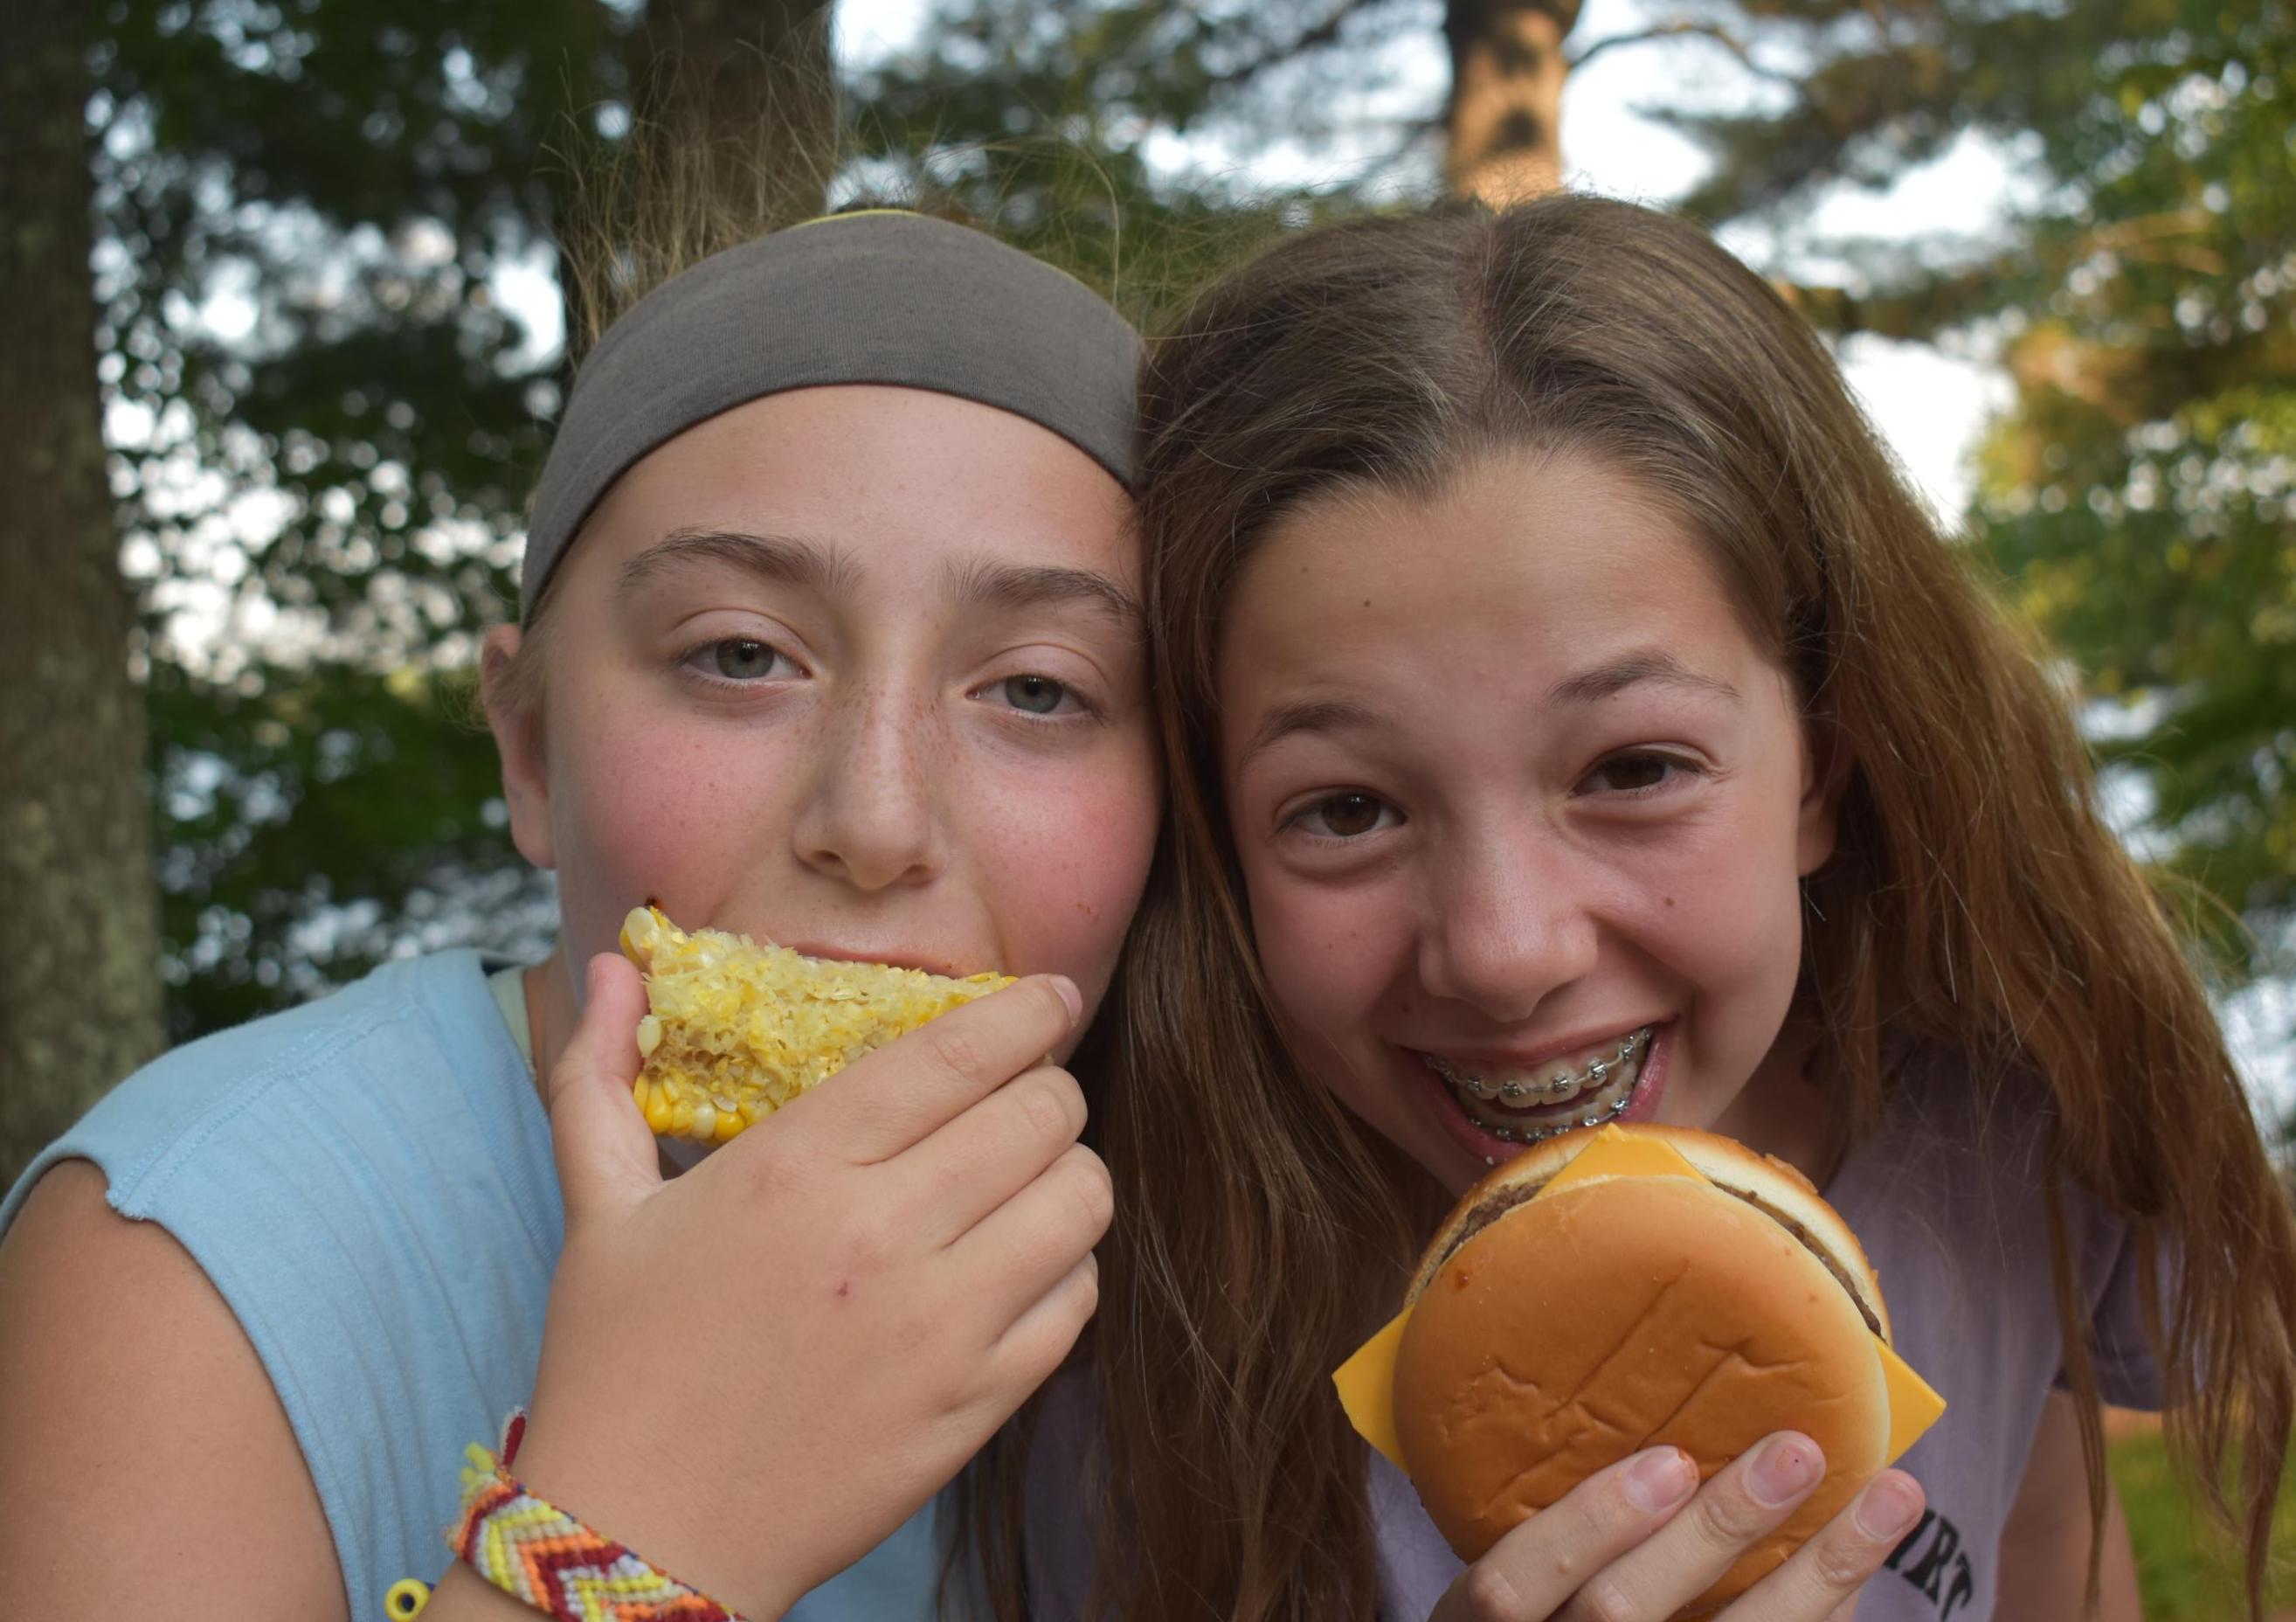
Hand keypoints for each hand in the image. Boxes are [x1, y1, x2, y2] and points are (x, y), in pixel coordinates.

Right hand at [512, 954, 1106, 1621]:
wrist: (640, 1543)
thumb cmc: (617, 1365)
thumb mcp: (597, 1210)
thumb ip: (595, 1074)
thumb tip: (604, 964)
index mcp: (796, 1165)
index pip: (960, 1052)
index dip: (1028, 1012)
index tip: (1051, 999)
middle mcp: (882, 1233)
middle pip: (1043, 1114)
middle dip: (1049, 1089)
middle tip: (1027, 1097)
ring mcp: (940, 1325)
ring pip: (1081, 1199)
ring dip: (1068, 1174)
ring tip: (1029, 1179)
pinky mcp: (975, 1404)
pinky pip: (1077, 1300)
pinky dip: (1068, 1268)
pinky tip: (1021, 1267)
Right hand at [1429, 1433, 1926, 1621]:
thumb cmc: (1530, 1606)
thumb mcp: (1503, 1577)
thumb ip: (1539, 1519)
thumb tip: (1647, 1400)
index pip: (1512, 1586)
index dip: (1589, 1524)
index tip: (1667, 1460)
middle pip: (1623, 1613)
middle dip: (1717, 1533)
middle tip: (1796, 1451)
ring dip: (1821, 1575)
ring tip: (1892, 1495)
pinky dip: (1828, 1613)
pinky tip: (1865, 1563)